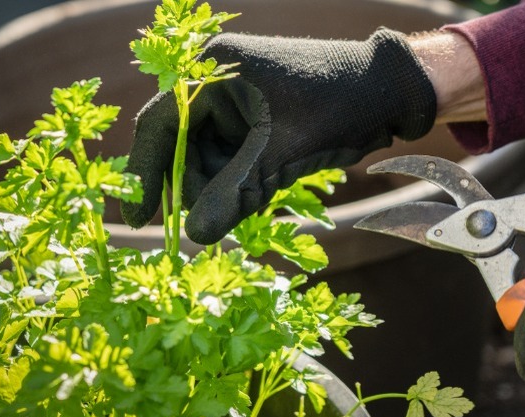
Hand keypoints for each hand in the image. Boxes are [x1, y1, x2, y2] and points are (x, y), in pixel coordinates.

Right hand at [121, 28, 435, 243]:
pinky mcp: (252, 118)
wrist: (387, 91)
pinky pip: (229, 157)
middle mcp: (214, 80)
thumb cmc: (335, 108)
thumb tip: (194, 236)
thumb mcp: (281, 154)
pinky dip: (237, 181)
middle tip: (208, 222)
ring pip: (207, 157)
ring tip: (243, 207)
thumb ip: (236, 194)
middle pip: (181, 146)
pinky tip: (253, 196)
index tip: (137, 219)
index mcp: (212, 71)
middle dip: (194, 187)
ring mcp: (234, 100)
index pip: (159, 127)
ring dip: (219, 188)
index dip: (144, 175)